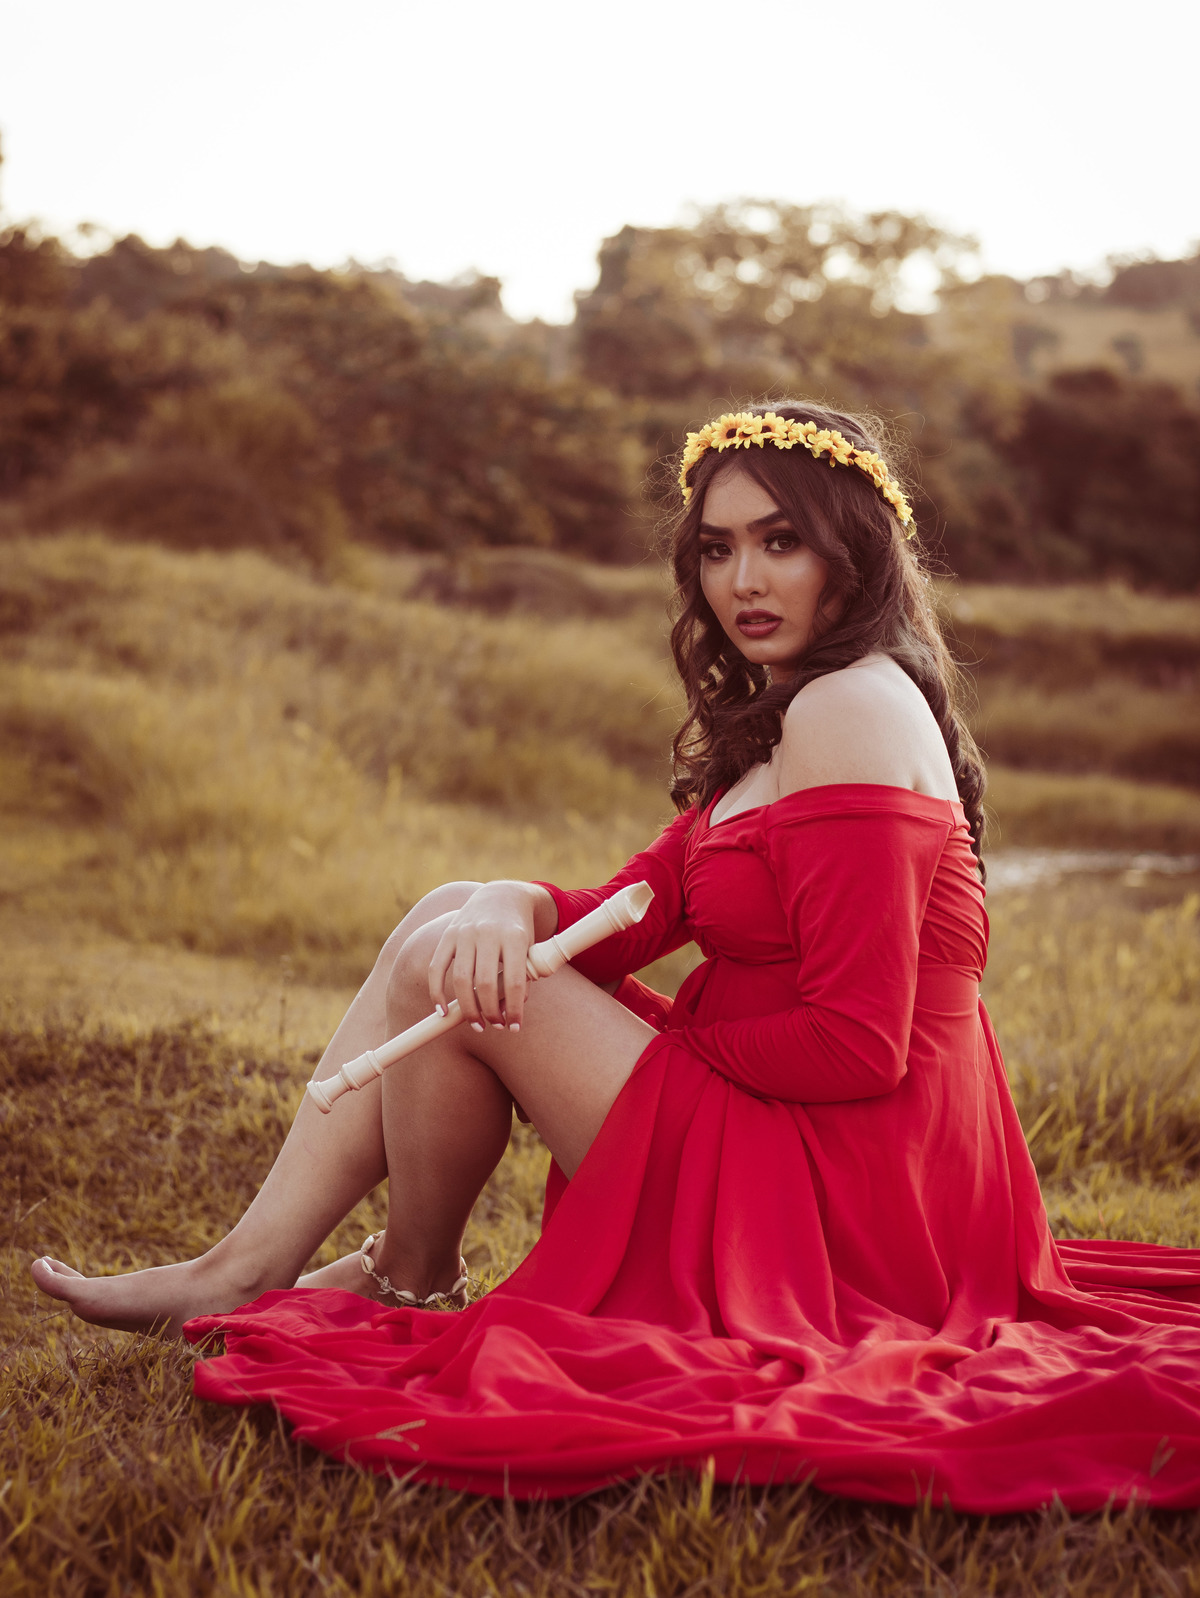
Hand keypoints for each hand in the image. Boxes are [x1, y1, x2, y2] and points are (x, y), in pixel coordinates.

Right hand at [427, 881, 555, 1032]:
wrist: (501, 897)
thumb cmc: (518, 931)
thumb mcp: (529, 950)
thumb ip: (523, 977)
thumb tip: (508, 1010)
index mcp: (514, 936)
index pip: (514, 981)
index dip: (514, 1009)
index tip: (515, 1027)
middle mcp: (488, 933)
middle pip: (485, 983)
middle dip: (490, 1012)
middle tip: (495, 1026)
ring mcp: (465, 933)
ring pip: (461, 979)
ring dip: (468, 1008)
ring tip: (476, 1024)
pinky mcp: (448, 935)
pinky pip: (436, 968)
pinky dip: (437, 993)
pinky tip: (443, 1011)